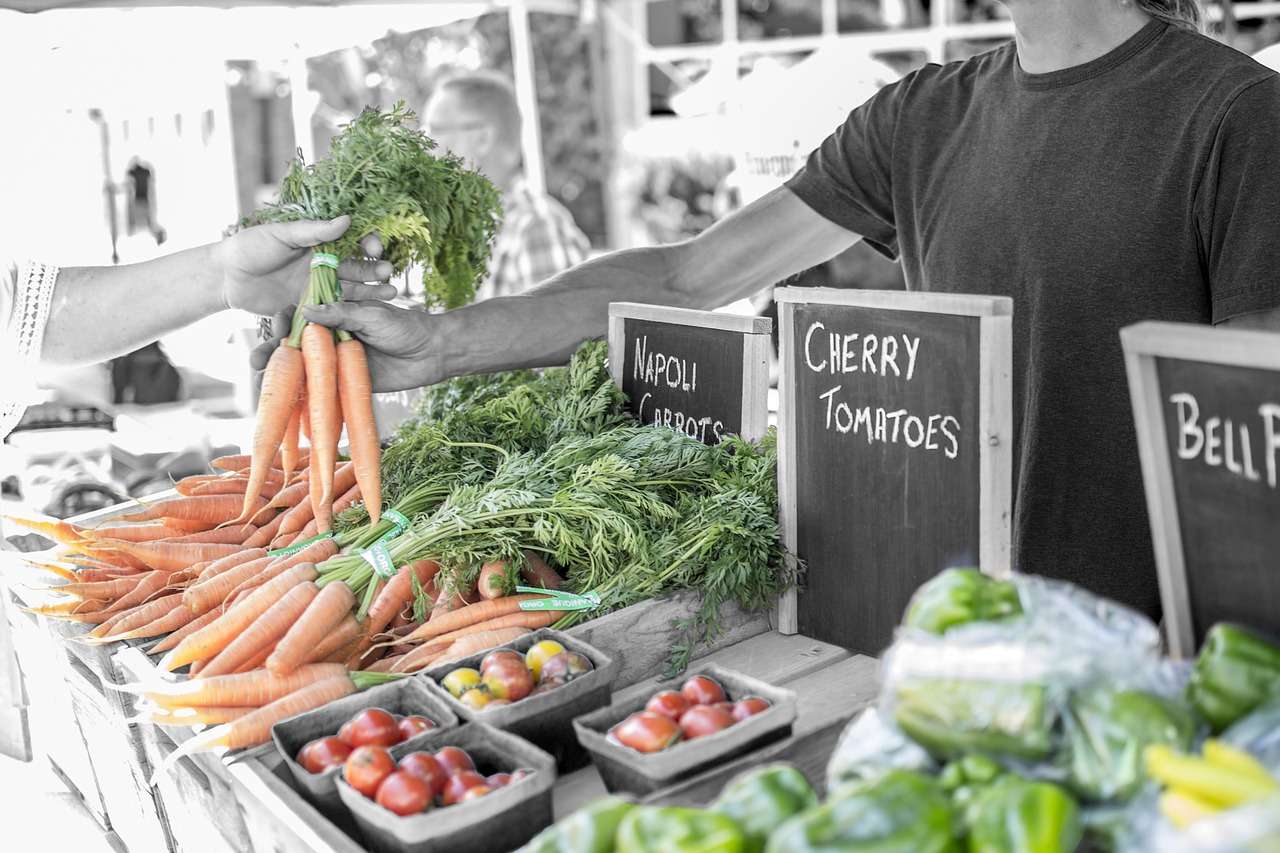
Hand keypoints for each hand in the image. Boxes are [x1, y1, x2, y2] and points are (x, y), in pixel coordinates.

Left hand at [216, 215, 395, 315]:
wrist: (226, 278)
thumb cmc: (250, 247)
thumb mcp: (281, 234)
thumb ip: (313, 231)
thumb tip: (346, 220)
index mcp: (318, 241)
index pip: (351, 239)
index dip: (367, 242)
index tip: (375, 248)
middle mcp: (323, 263)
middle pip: (356, 266)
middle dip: (374, 269)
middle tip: (388, 274)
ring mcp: (318, 286)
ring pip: (352, 288)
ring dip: (372, 290)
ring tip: (391, 293)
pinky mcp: (311, 307)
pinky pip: (335, 310)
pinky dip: (353, 311)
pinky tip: (370, 314)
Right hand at [250, 299, 438, 393]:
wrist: (431, 353)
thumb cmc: (404, 327)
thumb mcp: (371, 315)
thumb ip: (341, 314)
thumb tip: (305, 312)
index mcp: (334, 313)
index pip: (300, 315)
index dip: (285, 321)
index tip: (276, 324)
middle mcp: (329, 336)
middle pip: (294, 343)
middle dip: (273, 351)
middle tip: (255, 360)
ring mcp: (334, 360)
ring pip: (301, 366)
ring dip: (280, 373)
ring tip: (259, 378)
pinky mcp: (343, 382)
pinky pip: (318, 388)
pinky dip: (301, 394)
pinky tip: (282, 400)